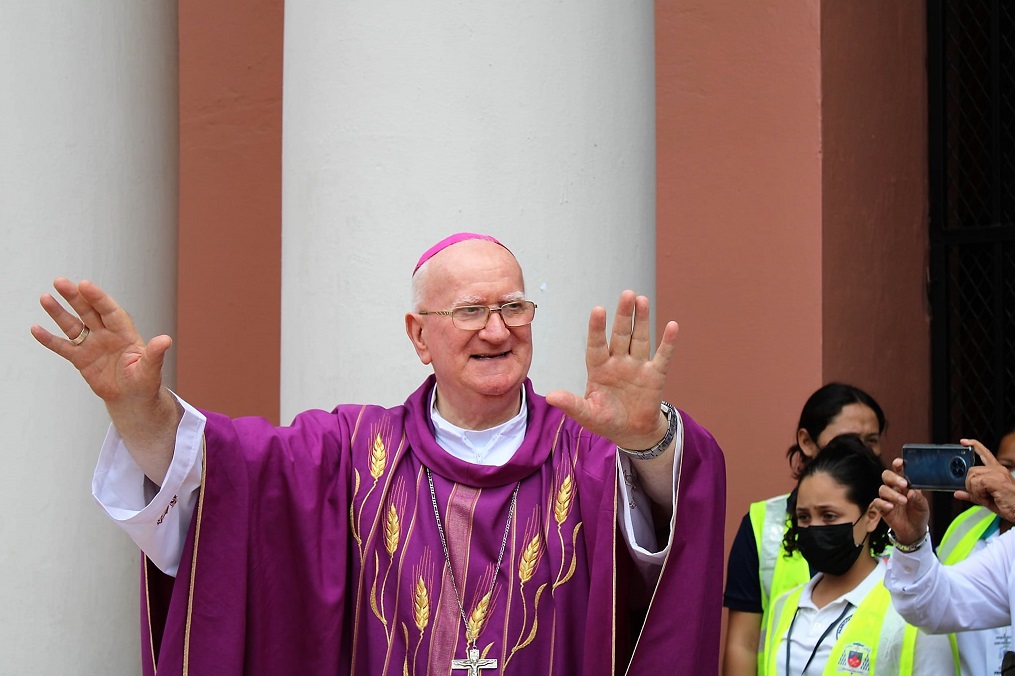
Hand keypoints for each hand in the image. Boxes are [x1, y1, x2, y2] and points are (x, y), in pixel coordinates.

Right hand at [31, 278, 170, 404]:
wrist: (132, 398)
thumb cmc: (145, 381)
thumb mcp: (150, 369)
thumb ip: (155, 354)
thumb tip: (166, 340)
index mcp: (124, 333)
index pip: (109, 310)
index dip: (98, 298)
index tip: (85, 285)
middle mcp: (106, 334)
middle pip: (88, 311)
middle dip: (75, 297)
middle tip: (60, 282)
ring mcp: (92, 345)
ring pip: (73, 325)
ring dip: (58, 312)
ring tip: (45, 297)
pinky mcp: (81, 359)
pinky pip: (63, 347)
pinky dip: (49, 339)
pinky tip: (35, 328)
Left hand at [545, 290, 677, 449]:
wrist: (631, 432)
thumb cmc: (606, 420)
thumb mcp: (587, 415)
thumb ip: (572, 404)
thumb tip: (550, 396)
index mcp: (599, 368)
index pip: (597, 345)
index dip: (597, 329)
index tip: (598, 310)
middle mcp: (618, 362)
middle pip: (621, 335)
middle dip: (623, 315)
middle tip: (627, 294)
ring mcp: (637, 366)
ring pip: (639, 339)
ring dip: (642, 320)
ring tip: (642, 300)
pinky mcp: (655, 375)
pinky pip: (662, 356)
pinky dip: (668, 342)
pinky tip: (672, 326)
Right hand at [874, 458, 930, 544]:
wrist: (914, 531)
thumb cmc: (919, 515)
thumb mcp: (923, 506)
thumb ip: (919, 498)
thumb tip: (913, 491)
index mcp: (905, 485)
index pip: (899, 471)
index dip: (898, 465)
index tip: (899, 463)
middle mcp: (894, 489)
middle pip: (886, 476)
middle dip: (893, 478)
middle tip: (904, 484)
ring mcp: (887, 498)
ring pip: (883, 489)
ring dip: (893, 494)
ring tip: (903, 501)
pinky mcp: (882, 508)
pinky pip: (877, 502)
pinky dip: (883, 503)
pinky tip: (891, 507)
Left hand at [956, 438, 1014, 521]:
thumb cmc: (1008, 505)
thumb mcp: (986, 499)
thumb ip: (971, 494)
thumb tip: (958, 493)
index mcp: (997, 471)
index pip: (985, 453)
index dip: (974, 445)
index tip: (963, 441)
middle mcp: (998, 469)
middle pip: (971, 471)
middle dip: (970, 485)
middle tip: (981, 495)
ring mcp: (998, 473)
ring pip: (973, 477)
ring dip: (975, 490)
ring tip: (986, 497)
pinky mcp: (996, 479)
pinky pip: (977, 483)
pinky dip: (978, 493)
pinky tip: (988, 497)